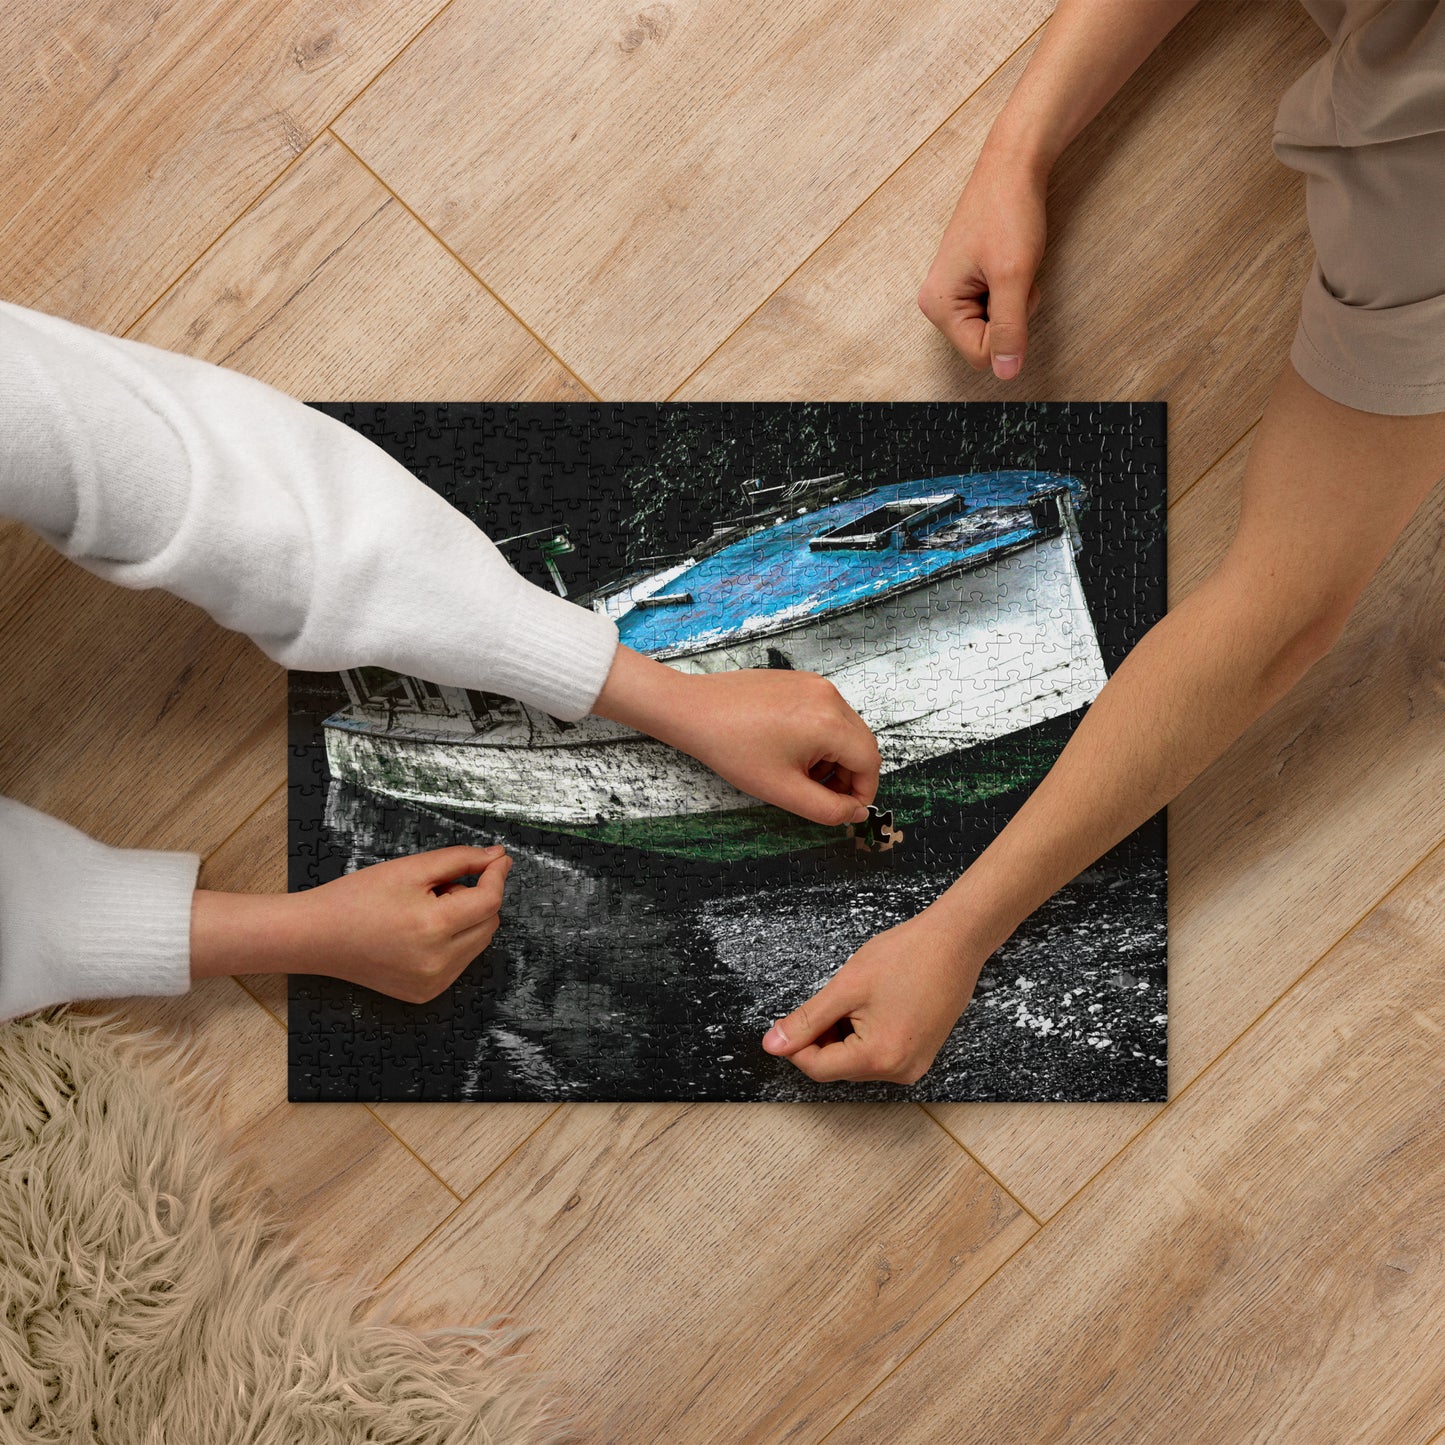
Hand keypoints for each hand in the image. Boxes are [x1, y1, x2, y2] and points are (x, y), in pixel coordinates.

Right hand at [191, 845, 511, 1002]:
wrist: (317, 937)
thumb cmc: (358, 897)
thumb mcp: (410, 869)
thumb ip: (460, 860)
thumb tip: (499, 856)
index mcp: (434, 929)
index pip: (489, 901)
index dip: (497, 875)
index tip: (498, 858)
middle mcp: (438, 963)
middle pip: (489, 922)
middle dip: (475, 898)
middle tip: (438, 887)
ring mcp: (433, 984)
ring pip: (478, 942)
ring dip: (466, 920)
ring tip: (424, 910)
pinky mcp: (426, 994)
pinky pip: (460, 961)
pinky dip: (453, 942)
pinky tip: (419, 933)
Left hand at [593, 646, 881, 824]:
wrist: (694, 709)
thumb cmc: (732, 748)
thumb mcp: (783, 790)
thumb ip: (827, 809)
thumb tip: (855, 813)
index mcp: (830, 722)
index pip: (870, 763)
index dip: (862, 793)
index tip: (842, 810)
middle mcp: (830, 696)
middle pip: (861, 744)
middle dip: (848, 775)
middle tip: (819, 795)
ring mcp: (815, 684)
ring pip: (844, 729)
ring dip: (833, 757)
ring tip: (799, 772)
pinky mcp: (801, 680)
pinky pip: (826, 712)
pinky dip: (819, 736)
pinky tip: (787, 749)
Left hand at [760, 911, 986, 1083]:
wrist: (955, 940)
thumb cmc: (906, 956)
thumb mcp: (846, 987)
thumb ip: (807, 1020)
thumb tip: (773, 1045)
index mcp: (880, 1058)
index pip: (818, 1068)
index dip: (796, 1045)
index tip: (788, 1021)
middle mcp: (900, 1071)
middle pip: (838, 1066)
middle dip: (822, 1036)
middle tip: (829, 999)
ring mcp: (914, 1064)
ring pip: (856, 1060)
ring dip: (843, 1034)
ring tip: (856, 997)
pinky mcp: (921, 1053)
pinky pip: (878, 1054)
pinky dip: (863, 1034)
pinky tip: (871, 1004)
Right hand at [916, 142, 1046, 379]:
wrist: (1013, 166)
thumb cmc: (1008, 213)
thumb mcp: (1014, 277)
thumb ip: (1010, 329)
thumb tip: (1007, 374)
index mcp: (938, 305)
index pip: (981, 354)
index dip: (1009, 331)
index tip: (1013, 288)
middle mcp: (938, 303)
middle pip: (986, 343)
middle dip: (1012, 316)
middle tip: (1015, 276)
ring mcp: (952, 293)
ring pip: (995, 327)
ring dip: (1015, 302)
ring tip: (1012, 266)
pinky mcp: (967, 284)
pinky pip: (996, 308)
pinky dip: (1012, 291)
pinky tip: (1009, 264)